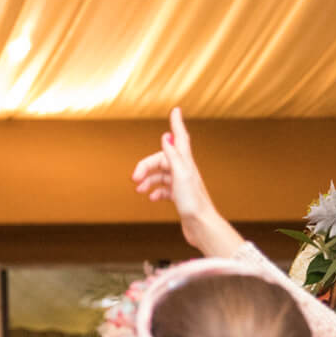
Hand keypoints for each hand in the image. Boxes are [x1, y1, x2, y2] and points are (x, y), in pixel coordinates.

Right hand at [130, 108, 234, 253]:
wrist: (201, 226)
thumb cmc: (193, 202)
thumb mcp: (181, 175)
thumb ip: (174, 155)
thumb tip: (166, 137)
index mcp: (185, 163)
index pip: (180, 138)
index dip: (176, 124)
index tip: (176, 110)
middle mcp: (184, 171)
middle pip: (161, 160)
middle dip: (146, 166)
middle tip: (134, 178)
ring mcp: (182, 184)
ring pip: (161, 175)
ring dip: (148, 179)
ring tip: (139, 189)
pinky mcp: (180, 197)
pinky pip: (165, 189)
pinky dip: (156, 191)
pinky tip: (152, 198)